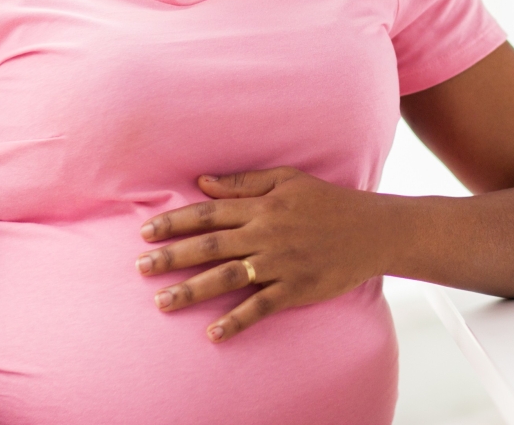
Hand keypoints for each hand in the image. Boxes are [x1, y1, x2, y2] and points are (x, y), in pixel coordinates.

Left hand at [137, 167, 391, 342]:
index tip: (145, 232)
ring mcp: (281, 263)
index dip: (175, 222)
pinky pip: (262, 307)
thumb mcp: (289, 179)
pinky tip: (213, 334)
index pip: (209, 214)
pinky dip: (237, 321)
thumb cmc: (329, 202)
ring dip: (192, 291)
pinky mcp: (297, 288)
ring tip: (162, 303)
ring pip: (227, 278)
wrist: (374, 230)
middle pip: (210, 247)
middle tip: (140, 268)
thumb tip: (202, 182)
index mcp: (262, 206)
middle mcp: (266, 234)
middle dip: (171, 257)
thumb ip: (245, 182)